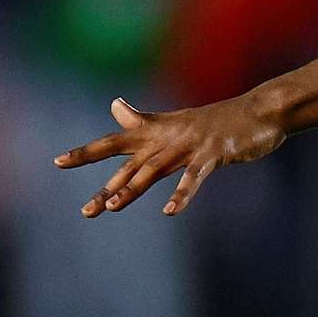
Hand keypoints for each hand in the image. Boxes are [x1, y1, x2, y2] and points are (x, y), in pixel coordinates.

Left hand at [53, 93, 281, 217]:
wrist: (259, 112)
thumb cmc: (218, 121)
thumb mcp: (176, 121)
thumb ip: (142, 121)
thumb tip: (114, 105)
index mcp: (157, 131)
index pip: (114, 141)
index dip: (86, 152)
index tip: (58, 161)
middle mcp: (167, 137)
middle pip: (130, 163)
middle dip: (107, 187)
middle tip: (87, 210)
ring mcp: (190, 145)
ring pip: (155, 170)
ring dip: (134, 188)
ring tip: (113, 206)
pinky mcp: (212, 155)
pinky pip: (193, 177)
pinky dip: (182, 194)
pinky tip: (170, 211)